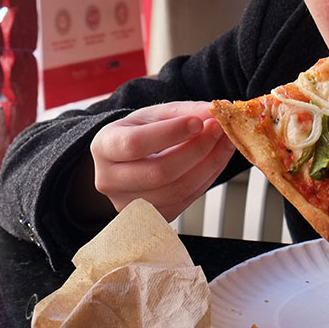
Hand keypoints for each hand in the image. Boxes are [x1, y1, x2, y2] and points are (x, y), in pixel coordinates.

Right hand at [88, 101, 235, 220]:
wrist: (127, 161)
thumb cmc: (140, 134)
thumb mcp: (155, 115)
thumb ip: (185, 111)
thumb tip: (216, 111)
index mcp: (104, 147)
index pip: (135, 144)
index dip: (170, 133)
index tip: (199, 121)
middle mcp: (110, 180)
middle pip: (159, 172)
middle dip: (197, 149)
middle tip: (219, 129)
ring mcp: (129, 204)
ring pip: (177, 191)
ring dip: (209, 165)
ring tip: (224, 141)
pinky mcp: (151, 216)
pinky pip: (186, 200)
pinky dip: (208, 177)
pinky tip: (217, 159)